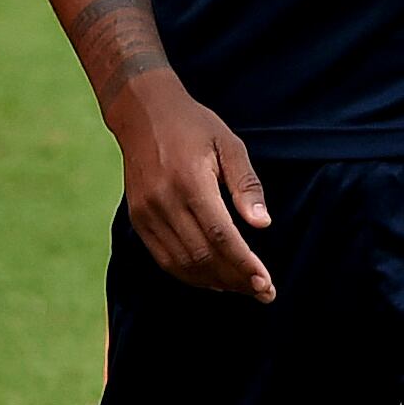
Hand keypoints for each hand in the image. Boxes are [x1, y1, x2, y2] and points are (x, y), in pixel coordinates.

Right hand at [105, 71, 273, 300]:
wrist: (142, 113)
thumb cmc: (193, 126)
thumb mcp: (229, 145)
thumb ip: (246, 185)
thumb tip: (262, 225)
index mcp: (190, 181)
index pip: (221, 235)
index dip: (244, 264)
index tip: (266, 284)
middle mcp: (164, 201)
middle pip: (202, 256)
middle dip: (235, 279)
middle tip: (263, 291)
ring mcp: (146, 212)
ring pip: (182, 263)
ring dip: (214, 281)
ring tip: (242, 287)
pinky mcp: (137, 219)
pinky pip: (163, 259)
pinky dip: (189, 275)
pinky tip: (212, 279)